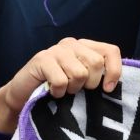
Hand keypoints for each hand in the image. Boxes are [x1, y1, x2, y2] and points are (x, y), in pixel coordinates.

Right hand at [0, 37, 122, 134]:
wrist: (24, 95)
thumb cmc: (57, 90)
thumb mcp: (82, 82)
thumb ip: (98, 76)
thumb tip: (115, 85)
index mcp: (85, 47)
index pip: (111, 51)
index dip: (114, 71)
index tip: (108, 89)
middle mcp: (72, 44)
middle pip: (96, 63)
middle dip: (89, 84)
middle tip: (76, 90)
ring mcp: (56, 50)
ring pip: (80, 73)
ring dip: (72, 89)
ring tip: (63, 90)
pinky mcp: (41, 59)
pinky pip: (61, 81)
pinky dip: (58, 93)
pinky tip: (52, 92)